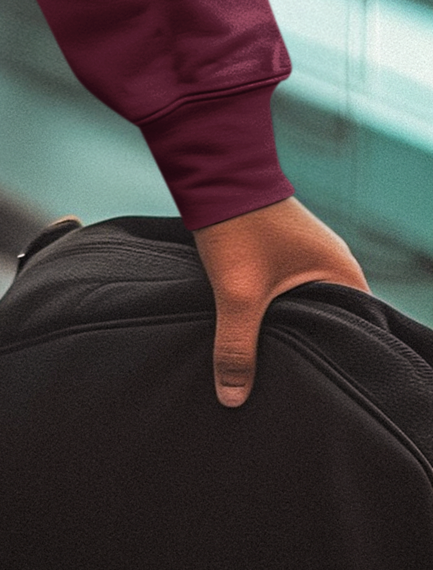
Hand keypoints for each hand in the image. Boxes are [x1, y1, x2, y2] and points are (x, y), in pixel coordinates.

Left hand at [193, 197, 365, 406]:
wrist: (212, 170)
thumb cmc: (236, 226)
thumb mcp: (236, 294)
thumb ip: (236, 347)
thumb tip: (232, 398)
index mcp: (342, 272)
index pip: (358, 329)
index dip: (340, 357)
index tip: (323, 386)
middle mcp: (334, 262)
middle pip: (332, 320)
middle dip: (313, 346)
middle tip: (296, 381)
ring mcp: (310, 253)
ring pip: (309, 304)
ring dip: (293, 326)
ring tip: (277, 360)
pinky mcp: (285, 248)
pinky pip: (293, 289)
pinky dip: (280, 308)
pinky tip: (262, 328)